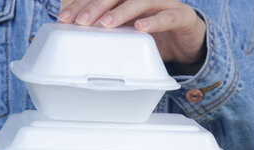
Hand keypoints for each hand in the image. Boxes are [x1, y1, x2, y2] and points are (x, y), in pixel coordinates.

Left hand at [58, 0, 206, 71]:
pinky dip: (153, 22)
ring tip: (105, 24)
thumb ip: (109, 31)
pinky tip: (140, 28)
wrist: (189, 41)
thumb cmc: (155, 35)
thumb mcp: (128, 33)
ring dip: (121, 13)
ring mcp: (165, 3)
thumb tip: (78, 36)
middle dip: (96, 7)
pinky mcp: (182, 16)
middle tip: (80, 22)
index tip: (64, 19)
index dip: (82, 5)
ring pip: (140, 2)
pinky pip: (167, 16)